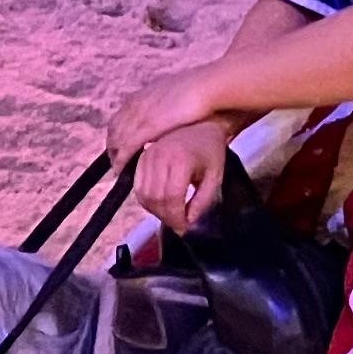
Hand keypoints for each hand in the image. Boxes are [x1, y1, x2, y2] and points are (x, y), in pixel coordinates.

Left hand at [104, 65, 225, 169]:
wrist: (208, 87)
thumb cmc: (200, 91)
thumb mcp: (175, 95)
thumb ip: (165, 104)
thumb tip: (167, 111)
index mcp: (143, 95)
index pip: (120, 117)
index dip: (117, 133)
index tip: (119, 146)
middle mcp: (137, 104)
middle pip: (115, 128)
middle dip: (113, 146)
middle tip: (116, 162)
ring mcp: (141, 115)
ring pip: (118, 138)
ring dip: (115, 155)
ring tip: (118, 170)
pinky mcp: (148, 127)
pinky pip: (127, 146)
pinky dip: (122, 159)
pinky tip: (122, 170)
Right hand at [130, 122, 234, 236]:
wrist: (201, 124)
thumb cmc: (211, 150)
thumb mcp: (214, 177)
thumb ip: (202, 202)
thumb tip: (187, 222)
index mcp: (180, 160)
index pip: (171, 198)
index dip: (176, 218)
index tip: (184, 229)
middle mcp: (159, 157)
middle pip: (154, 198)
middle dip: (165, 217)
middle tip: (178, 224)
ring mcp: (148, 156)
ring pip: (143, 194)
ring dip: (155, 211)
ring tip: (170, 215)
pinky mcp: (142, 157)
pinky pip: (137, 185)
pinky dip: (146, 200)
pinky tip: (160, 203)